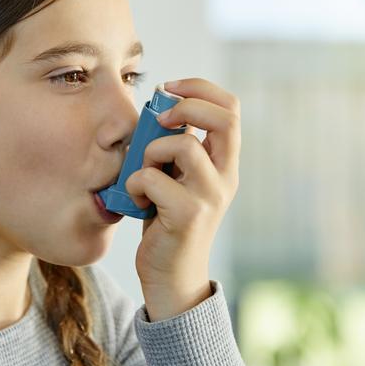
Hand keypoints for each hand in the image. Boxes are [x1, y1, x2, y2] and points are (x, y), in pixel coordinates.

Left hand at [125, 78, 240, 320]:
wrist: (171, 276)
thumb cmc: (165, 221)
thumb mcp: (174, 177)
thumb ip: (173, 147)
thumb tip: (158, 110)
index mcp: (223, 163)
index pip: (230, 108)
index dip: (199, 88)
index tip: (168, 89)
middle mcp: (225, 176)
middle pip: (224, 117)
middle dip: (186, 106)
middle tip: (160, 119)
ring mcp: (210, 196)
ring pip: (183, 145)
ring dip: (150, 152)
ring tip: (142, 173)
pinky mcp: (189, 215)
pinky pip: (152, 178)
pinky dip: (134, 183)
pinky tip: (135, 200)